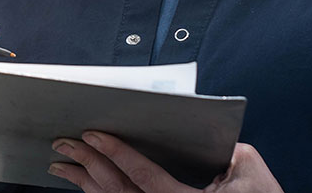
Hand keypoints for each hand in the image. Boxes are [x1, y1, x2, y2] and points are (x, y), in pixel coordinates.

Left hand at [48, 131, 283, 192]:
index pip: (147, 178)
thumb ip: (223, 146)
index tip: (94, 134)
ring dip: (86, 184)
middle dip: (90, 166)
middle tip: (66, 143)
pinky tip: (84, 182)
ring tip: (62, 164)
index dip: (118, 154)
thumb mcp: (249, 167)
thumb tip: (196, 127)